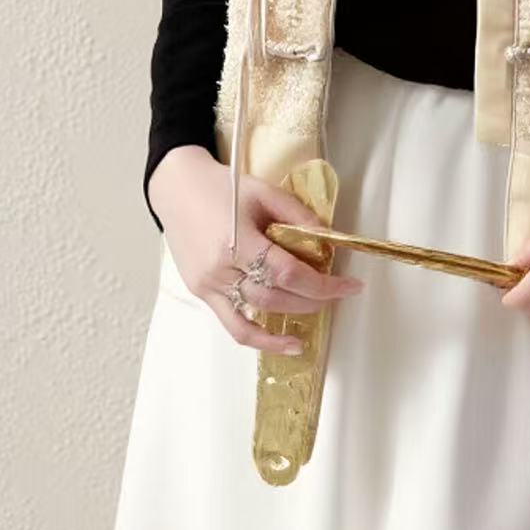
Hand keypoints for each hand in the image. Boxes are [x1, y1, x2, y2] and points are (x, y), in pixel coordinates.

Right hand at [147, 145, 364, 352]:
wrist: (177, 189)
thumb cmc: (221, 186)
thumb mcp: (264, 192)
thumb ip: (298, 216)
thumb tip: (329, 241)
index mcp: (237, 241)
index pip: (288, 273)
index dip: (323, 284)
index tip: (351, 286)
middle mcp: (221, 270)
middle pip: (275, 298)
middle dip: (313, 299)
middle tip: (338, 292)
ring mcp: (208, 286)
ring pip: (257, 315)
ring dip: (292, 318)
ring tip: (318, 309)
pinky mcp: (202, 293)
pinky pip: (233, 325)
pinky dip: (260, 339)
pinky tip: (285, 343)